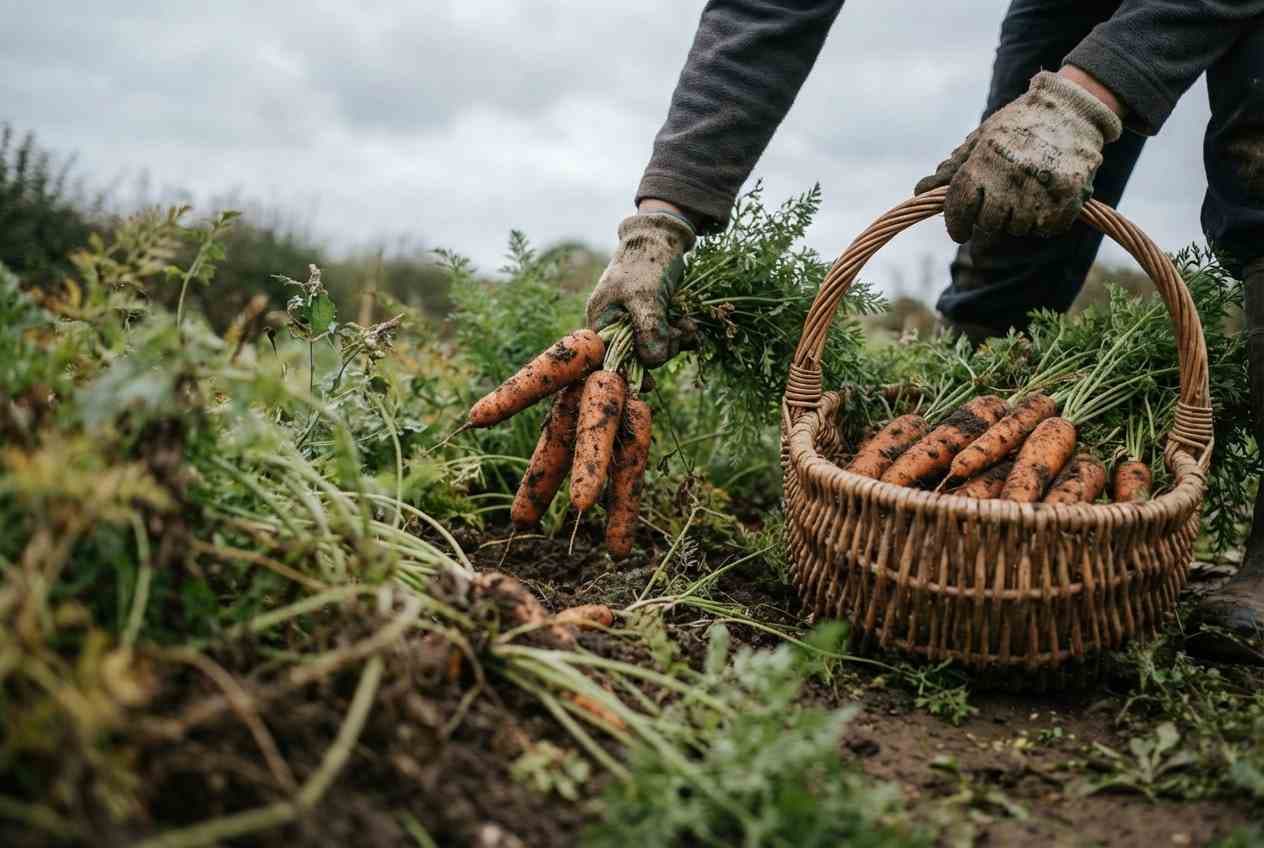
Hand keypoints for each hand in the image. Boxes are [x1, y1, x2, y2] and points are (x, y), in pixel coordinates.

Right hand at [586, 211, 697, 367]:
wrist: (664, 236)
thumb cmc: (647, 262)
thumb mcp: (646, 297)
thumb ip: (648, 331)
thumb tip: (652, 363)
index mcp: (602, 319)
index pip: (608, 357)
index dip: (627, 373)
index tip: (649, 385)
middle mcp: (615, 323)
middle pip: (636, 356)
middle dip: (661, 350)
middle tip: (679, 335)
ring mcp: (636, 320)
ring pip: (654, 347)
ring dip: (675, 341)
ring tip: (689, 327)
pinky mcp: (654, 316)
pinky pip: (666, 336)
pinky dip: (680, 335)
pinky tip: (691, 328)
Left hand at [915, 69, 1122, 243]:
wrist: (1072, 106)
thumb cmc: (1019, 123)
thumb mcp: (981, 139)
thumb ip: (953, 169)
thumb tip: (919, 192)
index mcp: (983, 163)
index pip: (959, 208)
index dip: (956, 225)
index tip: (959, 233)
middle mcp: (1008, 179)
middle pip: (988, 224)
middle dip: (988, 222)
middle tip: (997, 209)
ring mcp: (1040, 188)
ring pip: (1018, 228)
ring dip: (1017, 220)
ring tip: (1024, 195)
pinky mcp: (1068, 196)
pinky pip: (1048, 227)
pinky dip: (1045, 221)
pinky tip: (1045, 201)